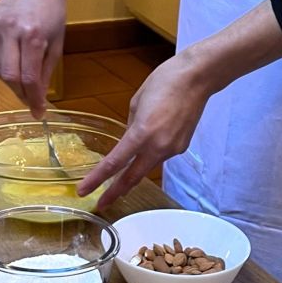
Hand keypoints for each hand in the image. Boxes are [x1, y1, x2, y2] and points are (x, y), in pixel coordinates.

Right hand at [0, 0, 65, 118]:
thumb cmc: (52, 12)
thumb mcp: (57, 44)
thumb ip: (45, 72)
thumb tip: (38, 99)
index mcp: (33, 35)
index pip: (28, 78)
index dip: (33, 99)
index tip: (38, 112)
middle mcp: (10, 29)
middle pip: (8, 76)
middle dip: (20, 93)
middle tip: (30, 99)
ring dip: (11, 79)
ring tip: (24, 74)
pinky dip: (2, 63)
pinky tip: (13, 56)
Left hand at [77, 51, 214, 207]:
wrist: (197, 78)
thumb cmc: (163, 81)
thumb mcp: (136, 102)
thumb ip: (131, 127)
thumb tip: (129, 140)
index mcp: (142, 134)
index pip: (114, 163)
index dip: (97, 180)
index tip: (84, 191)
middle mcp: (158, 147)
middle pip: (132, 177)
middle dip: (115, 192)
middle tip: (102, 204)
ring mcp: (172, 149)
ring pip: (147, 167)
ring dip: (133, 173)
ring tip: (120, 179)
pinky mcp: (181, 147)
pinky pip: (161, 156)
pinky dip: (150, 155)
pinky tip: (150, 145)